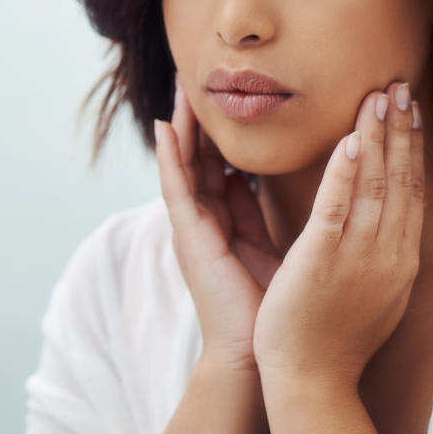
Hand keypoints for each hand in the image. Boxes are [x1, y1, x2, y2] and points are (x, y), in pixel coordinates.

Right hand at [155, 80, 281, 370]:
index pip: (220, 165)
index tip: (224, 95)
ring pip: (184, 165)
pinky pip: (176, 189)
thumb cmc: (269, 308)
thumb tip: (251, 178)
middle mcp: (203, 220)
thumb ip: (254, 213)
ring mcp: (192, 228)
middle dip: (197, 120)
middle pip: (198, 158)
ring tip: (178, 89)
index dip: (219, 131)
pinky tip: (164, 130)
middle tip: (195, 78)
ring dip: (179, 127)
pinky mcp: (189, 237)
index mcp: (224, 221)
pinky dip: (169, 158)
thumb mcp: (265, 247)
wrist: (259, 355)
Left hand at [253, 82, 423, 387]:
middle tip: (399, 85)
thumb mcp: (364, 287)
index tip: (408, 110)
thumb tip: (370, 220)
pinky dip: (345, 174)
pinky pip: (337, 210)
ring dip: (376, 137)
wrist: (310, 380)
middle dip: (399, 130)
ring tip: (377, 96)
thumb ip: (368, 250)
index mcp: (396, 260)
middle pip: (399, 180)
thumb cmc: (330, 335)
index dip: (409, 147)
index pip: (408, 191)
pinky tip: (348, 141)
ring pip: (374, 186)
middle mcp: (387, 254)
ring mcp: (357, 258)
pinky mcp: (322, 261)